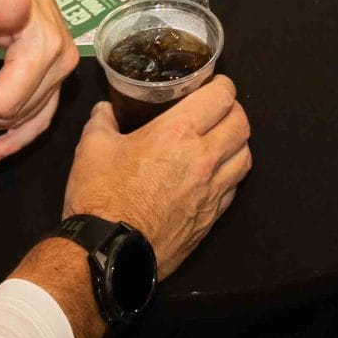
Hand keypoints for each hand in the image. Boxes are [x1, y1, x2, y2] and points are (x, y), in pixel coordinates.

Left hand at [0, 0, 79, 165]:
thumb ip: (1, 0)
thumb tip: (15, 4)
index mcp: (48, 48)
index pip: (8, 102)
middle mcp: (61, 63)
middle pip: (13, 114)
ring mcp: (57, 71)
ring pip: (20, 118)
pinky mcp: (48, 74)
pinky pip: (37, 116)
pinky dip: (17, 138)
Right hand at [63, 76, 251, 277]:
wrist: (108, 253)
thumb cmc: (101, 195)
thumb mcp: (92, 148)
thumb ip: (102, 121)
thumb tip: (105, 110)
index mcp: (178, 133)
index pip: (221, 97)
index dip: (222, 85)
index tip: (213, 85)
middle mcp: (203, 159)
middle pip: (242, 124)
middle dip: (234, 111)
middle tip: (218, 110)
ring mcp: (211, 191)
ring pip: (246, 157)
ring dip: (237, 144)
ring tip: (221, 141)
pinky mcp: (211, 218)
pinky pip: (234, 188)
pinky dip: (230, 175)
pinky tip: (214, 176)